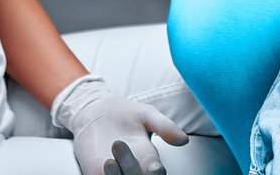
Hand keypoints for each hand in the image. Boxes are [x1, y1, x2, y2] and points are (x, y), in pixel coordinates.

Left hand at [52, 76, 187, 174]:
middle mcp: (133, 169)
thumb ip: (164, 126)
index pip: (157, 174)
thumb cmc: (124, 113)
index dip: (156, 174)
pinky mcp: (96, 173)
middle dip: (132, 171)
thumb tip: (183, 140)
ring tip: (109, 160)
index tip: (154, 167)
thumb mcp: (147, 114)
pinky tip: (104, 164)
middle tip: (120, 146)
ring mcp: (115, 173)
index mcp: (149, 158)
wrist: (95, 111)